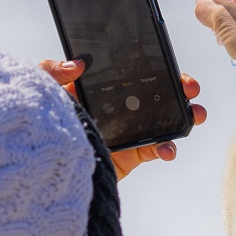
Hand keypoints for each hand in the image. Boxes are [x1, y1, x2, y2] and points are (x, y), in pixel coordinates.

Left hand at [38, 59, 206, 181]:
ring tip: (195, 116)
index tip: (173, 67)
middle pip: (156, 93)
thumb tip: (76, 64)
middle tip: (190, 89)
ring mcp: (127, 131)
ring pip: (165, 119)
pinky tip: (168, 149)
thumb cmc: (40, 127)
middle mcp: (118, 108)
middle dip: (180, 89)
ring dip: (185, 117)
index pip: (133, 72)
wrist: (44, 171)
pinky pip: (156, 148)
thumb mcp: (40, 94)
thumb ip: (52, 72)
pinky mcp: (131, 155)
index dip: (157, 67)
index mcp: (101, 88)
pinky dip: (168, 148)